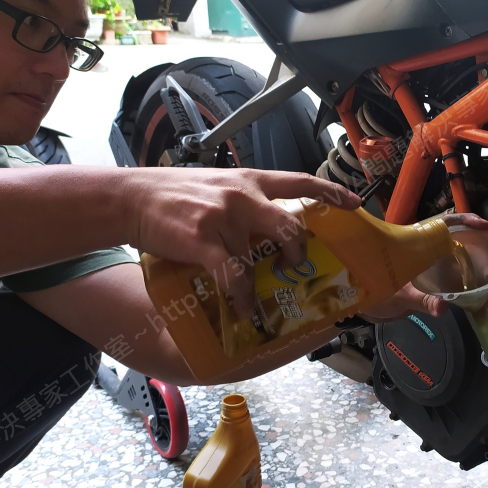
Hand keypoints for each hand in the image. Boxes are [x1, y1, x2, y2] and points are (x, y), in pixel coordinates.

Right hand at [122, 167, 359, 318]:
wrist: (133, 198)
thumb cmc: (175, 194)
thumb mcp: (218, 185)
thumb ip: (246, 200)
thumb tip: (270, 225)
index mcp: (250, 179)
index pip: (300, 180)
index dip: (331, 192)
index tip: (354, 203)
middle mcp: (243, 196)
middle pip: (291, 225)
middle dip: (299, 253)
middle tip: (296, 267)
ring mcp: (224, 218)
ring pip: (262, 256)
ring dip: (266, 283)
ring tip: (261, 299)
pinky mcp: (203, 240)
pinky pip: (233, 275)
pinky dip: (240, 296)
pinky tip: (240, 308)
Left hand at [359, 213, 487, 323]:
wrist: (363, 310)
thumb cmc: (371, 292)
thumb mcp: (397, 296)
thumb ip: (421, 301)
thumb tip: (443, 307)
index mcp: (417, 244)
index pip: (444, 224)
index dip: (465, 222)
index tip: (485, 227)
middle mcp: (428, 254)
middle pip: (461, 248)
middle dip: (482, 260)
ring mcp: (432, 271)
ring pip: (463, 269)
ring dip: (481, 281)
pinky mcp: (434, 288)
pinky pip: (458, 288)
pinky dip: (473, 296)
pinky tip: (486, 304)